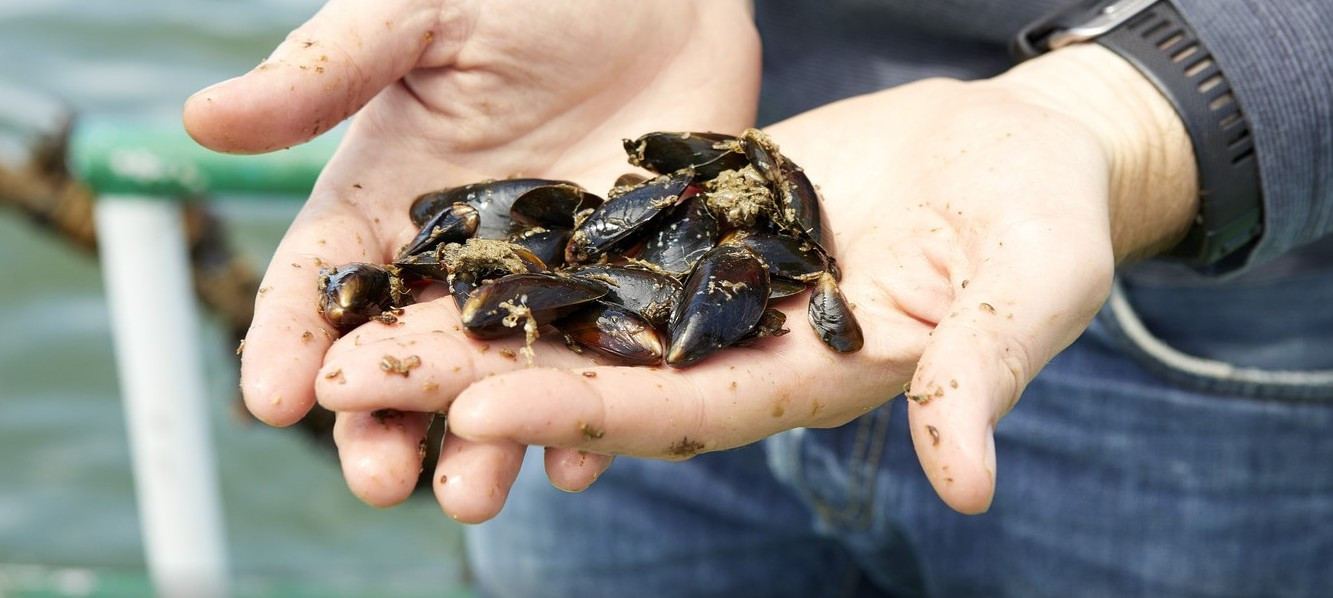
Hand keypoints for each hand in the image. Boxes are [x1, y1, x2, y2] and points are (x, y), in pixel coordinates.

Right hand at [184, 0, 759, 519]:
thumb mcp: (422, 15)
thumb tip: (203, 120)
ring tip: (471, 496)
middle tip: (377, 478)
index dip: (291, 339)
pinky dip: (589, 417)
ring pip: (499, 383)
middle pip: (405, 359)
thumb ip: (329, 70)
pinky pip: (599, 370)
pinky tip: (580, 459)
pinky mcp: (622, 292)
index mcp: (386, 200)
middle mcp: (454, 261)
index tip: (271, 395)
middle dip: (384, 423)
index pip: (322, 283)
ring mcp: (540, 285)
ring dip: (482, 443)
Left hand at [312, 43, 1197, 517]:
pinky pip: (599, 238)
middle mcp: (740, 346)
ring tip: (359, 316)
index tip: (469, 416)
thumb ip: (985, 369)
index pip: (677, 411)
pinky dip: (522, 245)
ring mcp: (714, 286)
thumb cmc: (1044, 215)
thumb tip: (968, 481)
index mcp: (807, 377)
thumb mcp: (1031, 280)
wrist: (1021, 146)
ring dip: (473, 319)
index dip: (578, 416)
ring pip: (577, 310)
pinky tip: (439, 237)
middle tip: (356, 376)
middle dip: (477, 379)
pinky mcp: (701, 221)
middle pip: (595, 372)